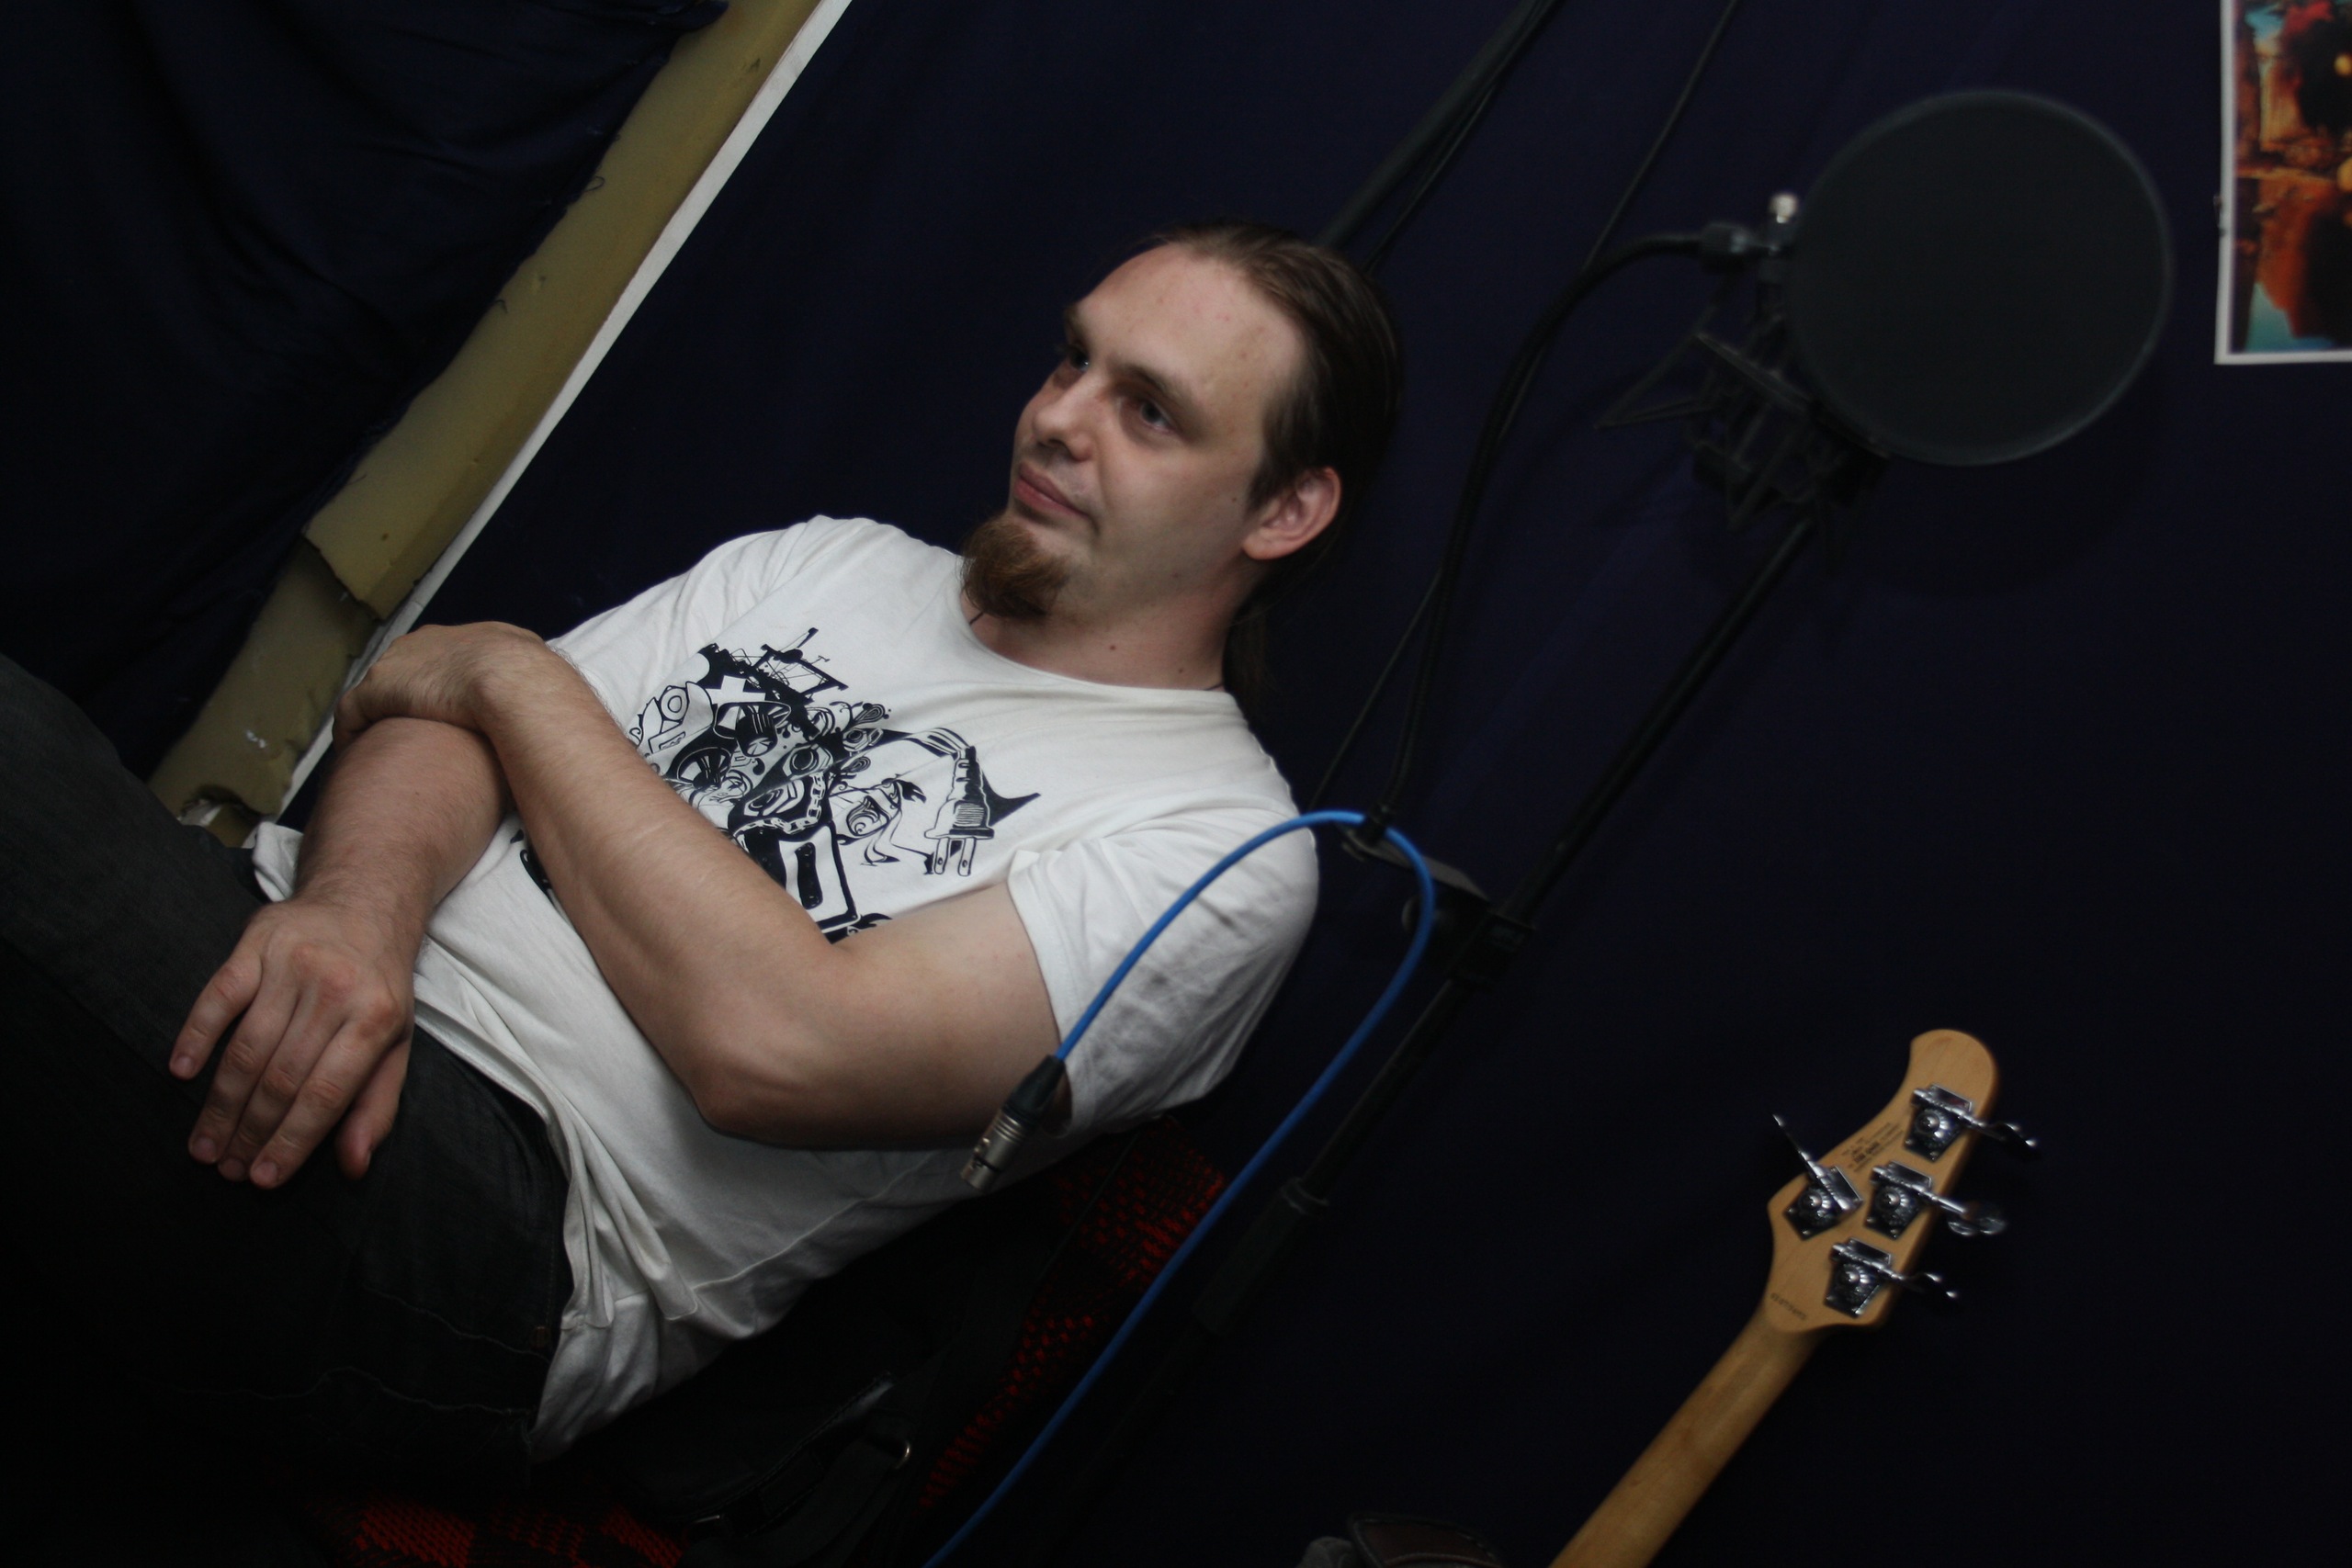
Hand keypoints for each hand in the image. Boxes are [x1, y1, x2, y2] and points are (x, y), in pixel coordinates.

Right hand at [171, 894, 420, 1185]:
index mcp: (377, 1018)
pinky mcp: (256, 943)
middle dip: (251, 1131)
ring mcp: (293, 964)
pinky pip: (219, 995)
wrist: (365, 901)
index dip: (293, 1141)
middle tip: (226, 1168)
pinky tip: (181, 1073)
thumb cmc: (378, 987)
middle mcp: (335, 990)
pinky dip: (197, 1035)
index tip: (263, 1178)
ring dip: (221, 1103)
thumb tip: (354, 1167)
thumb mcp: (396, 1044)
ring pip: (248, 1047)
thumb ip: (376, 1106)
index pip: (327, 1093)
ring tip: (206, 1144)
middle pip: (282, 1076)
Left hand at [335, 621, 549, 747]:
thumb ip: (538, 688)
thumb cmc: (537, 685)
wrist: (513, 681)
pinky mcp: (378, 689)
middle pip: (407, 667)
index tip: (445, 712)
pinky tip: (353, 756)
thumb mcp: (545, 676)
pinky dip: (351, 733)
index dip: (444, 685)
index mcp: (471, 637)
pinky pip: (352, 713)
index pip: (446, 657)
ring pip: (376, 691)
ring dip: (376, 716)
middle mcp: (429, 641)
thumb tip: (561, 708)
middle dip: (406, 696)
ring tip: (376, 747)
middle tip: (408, 731)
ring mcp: (400, 663)